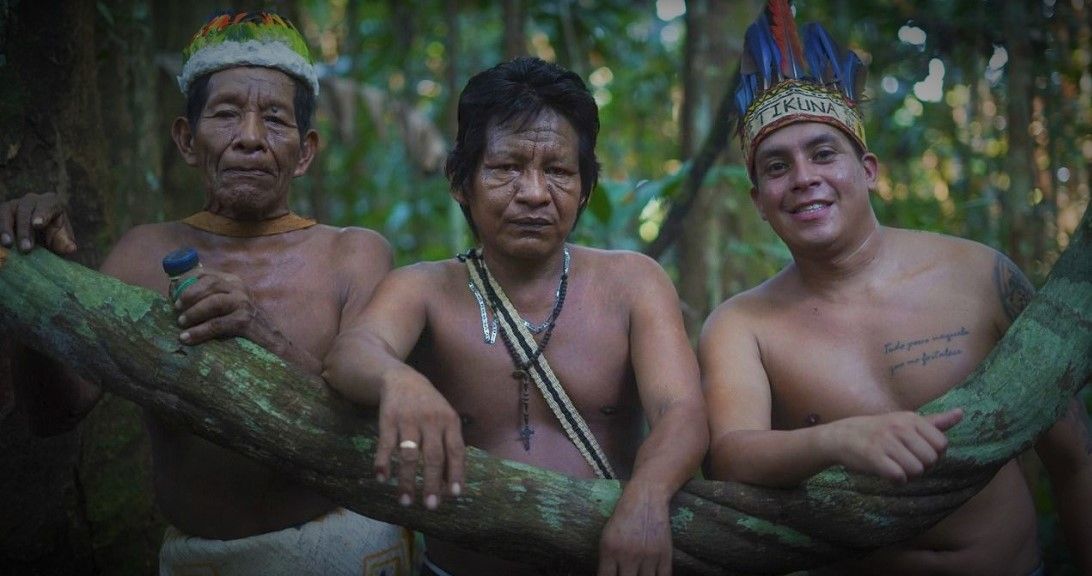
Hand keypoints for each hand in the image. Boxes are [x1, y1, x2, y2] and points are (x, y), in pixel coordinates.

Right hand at [0, 192, 76, 253]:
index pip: (48, 204)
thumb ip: (65, 243)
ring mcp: (13, 205)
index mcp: (50, 202)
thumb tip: (71, 249)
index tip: (37, 225)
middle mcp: (30, 200)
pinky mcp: (1, 213)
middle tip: (26, 248)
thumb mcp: (61, 240)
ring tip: (8, 244)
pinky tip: (1, 244)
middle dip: (25, 229)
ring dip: (6, 228)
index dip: (43, 213)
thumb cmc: (53, 236)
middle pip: (25, 209)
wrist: (38, 238)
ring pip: (6, 212)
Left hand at [174, 269, 274, 345]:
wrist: (272, 344)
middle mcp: (240, 289)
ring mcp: (244, 304)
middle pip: (210, 283)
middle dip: (189, 294)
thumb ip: (209, 300)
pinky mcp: (245, 321)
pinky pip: (217, 324)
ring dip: (194, 312)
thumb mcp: (227, 307)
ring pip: (213, 302)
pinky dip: (199, 331)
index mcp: (233, 282)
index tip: (172, 291)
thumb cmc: (244, 327)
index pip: (206, 273)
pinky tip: (187, 338)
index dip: (186, 280)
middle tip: (176, 308)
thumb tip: (177, 302)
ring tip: (180, 323)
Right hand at [374, 368, 464, 510]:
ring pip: (409, 455)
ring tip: (405, 501)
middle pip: (433, 456)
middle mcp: (431, 420)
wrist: (402, 379)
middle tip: (431, 506)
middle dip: (432, 483)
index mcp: (450, 421)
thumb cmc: (429, 407)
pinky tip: (382, 479)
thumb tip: (451, 482)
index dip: (456, 473)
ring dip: (406, 480)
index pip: (456, 450)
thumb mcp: (445, 419)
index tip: (454, 495)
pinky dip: (383, 462)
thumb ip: (449, 446)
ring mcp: (409, 420)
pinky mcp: (388, 419)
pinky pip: (386, 444)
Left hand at [598, 481, 672, 575]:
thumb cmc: (623, 517)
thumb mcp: (607, 536)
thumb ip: (607, 560)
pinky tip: (652, 574)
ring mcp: (648, 556)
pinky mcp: (665, 554)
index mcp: (609, 550)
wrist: (647, 497)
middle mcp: (628, 555)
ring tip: (639, 573)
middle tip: (627, 574)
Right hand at [825, 408, 963, 482]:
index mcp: (911, 419)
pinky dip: (896, 480)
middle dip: (921, 466)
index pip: (942, 445)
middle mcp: (900, 428)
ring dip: (908, 474)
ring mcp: (886, 442)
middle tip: (905, 461)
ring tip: (895, 466)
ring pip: (916, 470)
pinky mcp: (874, 457)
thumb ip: (935, 422)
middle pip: (931, 460)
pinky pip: (899, 477)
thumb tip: (961, 413)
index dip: (933, 454)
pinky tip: (887, 472)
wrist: (842, 436)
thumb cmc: (879, 430)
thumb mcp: (906, 421)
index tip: (918, 452)